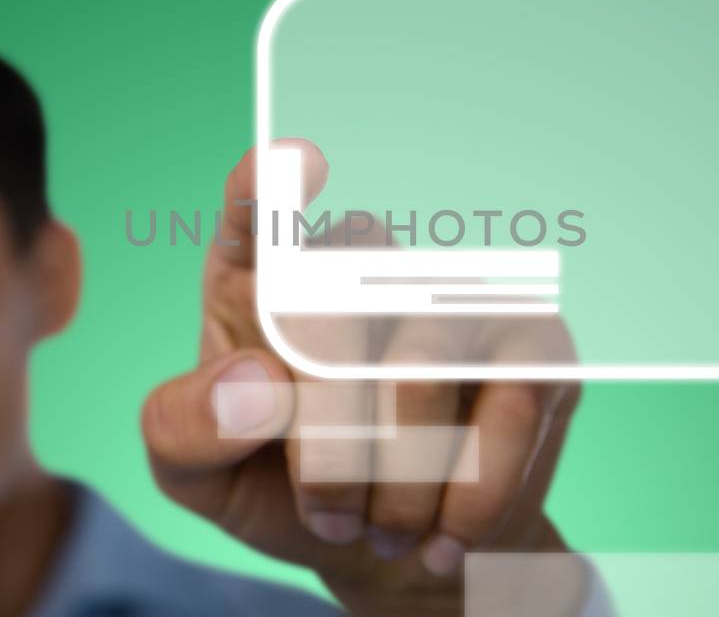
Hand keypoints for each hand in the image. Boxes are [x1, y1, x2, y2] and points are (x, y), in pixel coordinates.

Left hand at [141, 140, 584, 615]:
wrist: (398, 554)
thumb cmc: (286, 493)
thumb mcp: (199, 478)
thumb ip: (185, 430)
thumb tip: (257, 384)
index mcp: (259, 279)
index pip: (257, 208)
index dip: (269, 184)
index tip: (287, 164)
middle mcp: (357, 265)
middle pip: (334, 314)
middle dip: (326, 441)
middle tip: (327, 513)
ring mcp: (451, 295)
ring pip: (421, 368)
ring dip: (396, 483)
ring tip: (382, 532)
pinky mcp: (532, 343)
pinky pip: (509, 407)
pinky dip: (472, 494)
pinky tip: (447, 536)